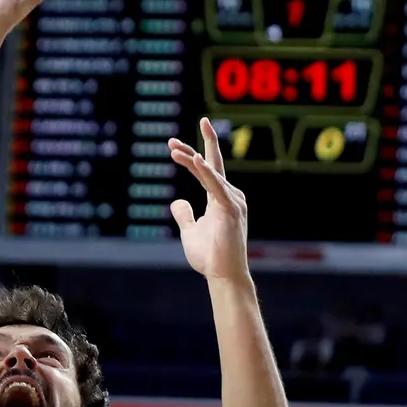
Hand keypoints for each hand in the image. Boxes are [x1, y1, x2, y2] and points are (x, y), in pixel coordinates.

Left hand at [168, 117, 251, 279]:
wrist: (223, 276)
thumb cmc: (210, 257)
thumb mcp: (190, 232)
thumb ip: (184, 215)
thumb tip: (177, 202)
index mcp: (220, 199)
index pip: (205, 170)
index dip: (190, 156)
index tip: (173, 146)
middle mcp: (229, 196)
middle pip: (212, 164)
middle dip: (201, 144)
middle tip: (187, 129)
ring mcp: (233, 201)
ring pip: (210, 173)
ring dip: (191, 159)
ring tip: (173, 149)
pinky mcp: (231, 209)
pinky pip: (216, 186)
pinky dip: (207, 173)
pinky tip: (196, 159)